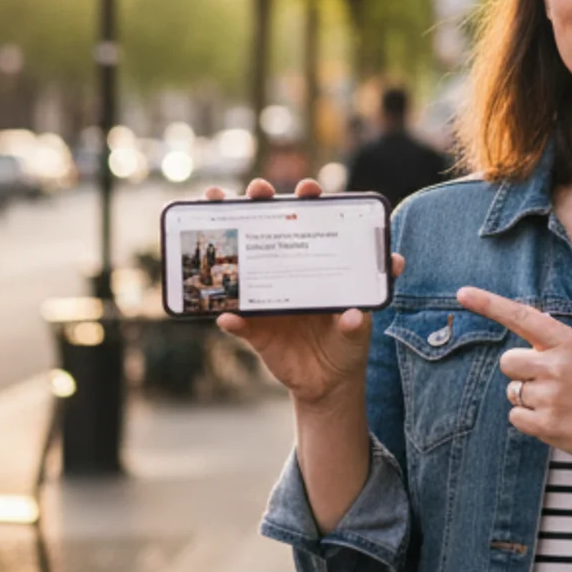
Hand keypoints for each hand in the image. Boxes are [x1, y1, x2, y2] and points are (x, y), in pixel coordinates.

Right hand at [214, 178, 403, 412]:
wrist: (327, 381)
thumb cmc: (347, 343)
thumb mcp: (358, 334)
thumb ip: (357, 324)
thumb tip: (352, 317)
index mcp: (318, 264)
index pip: (313, 222)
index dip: (310, 200)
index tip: (308, 190)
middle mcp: (289, 270)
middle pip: (273, 226)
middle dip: (263, 200)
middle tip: (258, 190)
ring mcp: (268, 295)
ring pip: (243, 260)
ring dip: (228, 236)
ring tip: (214, 210)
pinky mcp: (254, 328)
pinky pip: (238, 321)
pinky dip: (231, 319)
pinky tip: (227, 317)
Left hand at [457, 287, 571, 469]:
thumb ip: (556, 344)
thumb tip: (524, 332)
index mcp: (569, 342)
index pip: (523, 317)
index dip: (489, 304)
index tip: (463, 294)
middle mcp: (558, 365)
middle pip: (508, 361)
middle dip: (521, 372)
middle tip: (550, 382)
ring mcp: (552, 396)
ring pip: (512, 391)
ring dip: (528, 398)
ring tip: (560, 403)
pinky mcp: (547, 424)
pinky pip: (515, 417)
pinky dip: (530, 421)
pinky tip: (557, 420)